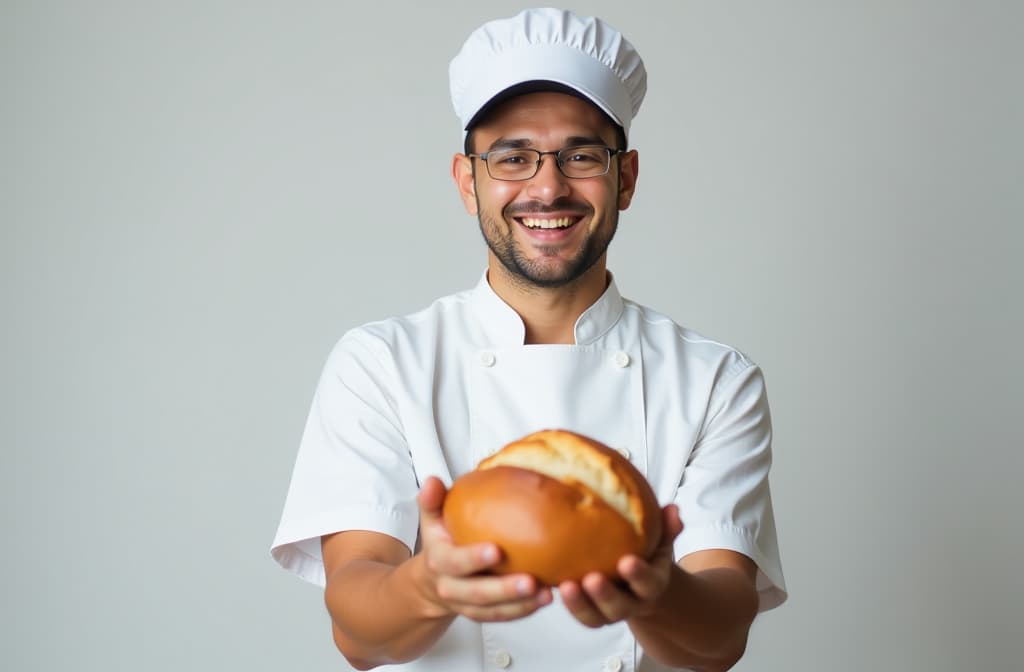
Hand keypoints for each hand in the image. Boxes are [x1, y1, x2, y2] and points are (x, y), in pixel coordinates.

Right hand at [415, 476, 552, 621]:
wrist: (432, 580)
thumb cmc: (440, 542)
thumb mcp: (432, 519)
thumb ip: (432, 500)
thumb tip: (432, 482)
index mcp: (439, 561)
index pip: (454, 562)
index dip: (473, 558)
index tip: (496, 550)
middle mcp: (451, 587)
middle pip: (477, 593)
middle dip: (504, 589)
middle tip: (530, 581)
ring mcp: (467, 604)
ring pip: (493, 610)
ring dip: (520, 604)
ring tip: (545, 593)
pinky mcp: (482, 614)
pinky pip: (503, 616)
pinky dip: (524, 610)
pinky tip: (543, 599)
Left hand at [559, 504, 683, 627]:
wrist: (643, 584)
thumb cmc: (649, 555)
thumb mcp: (662, 541)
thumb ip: (667, 527)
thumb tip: (672, 509)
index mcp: (652, 585)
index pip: (649, 584)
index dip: (639, 575)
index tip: (626, 561)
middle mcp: (633, 603)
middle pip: (620, 607)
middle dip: (605, 595)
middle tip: (592, 578)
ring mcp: (610, 611)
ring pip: (596, 617)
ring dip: (579, 604)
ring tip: (565, 586)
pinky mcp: (591, 613)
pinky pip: (579, 614)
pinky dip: (566, 604)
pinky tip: (549, 586)